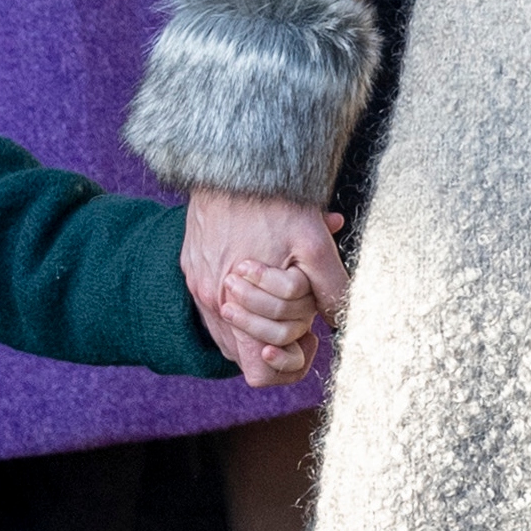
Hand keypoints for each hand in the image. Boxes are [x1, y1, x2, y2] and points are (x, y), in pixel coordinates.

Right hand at [182, 191, 348, 385]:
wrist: (229, 157)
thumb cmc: (274, 199)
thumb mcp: (315, 245)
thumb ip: (331, 289)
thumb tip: (339, 322)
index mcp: (233, 307)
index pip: (259, 372)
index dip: (290, 362)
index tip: (309, 336)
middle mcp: (209, 301)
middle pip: (247, 352)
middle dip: (281, 336)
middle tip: (303, 308)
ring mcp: (196, 283)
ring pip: (232, 329)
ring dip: (261, 318)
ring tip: (284, 288)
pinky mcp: (191, 264)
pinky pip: (215, 301)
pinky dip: (243, 296)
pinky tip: (263, 272)